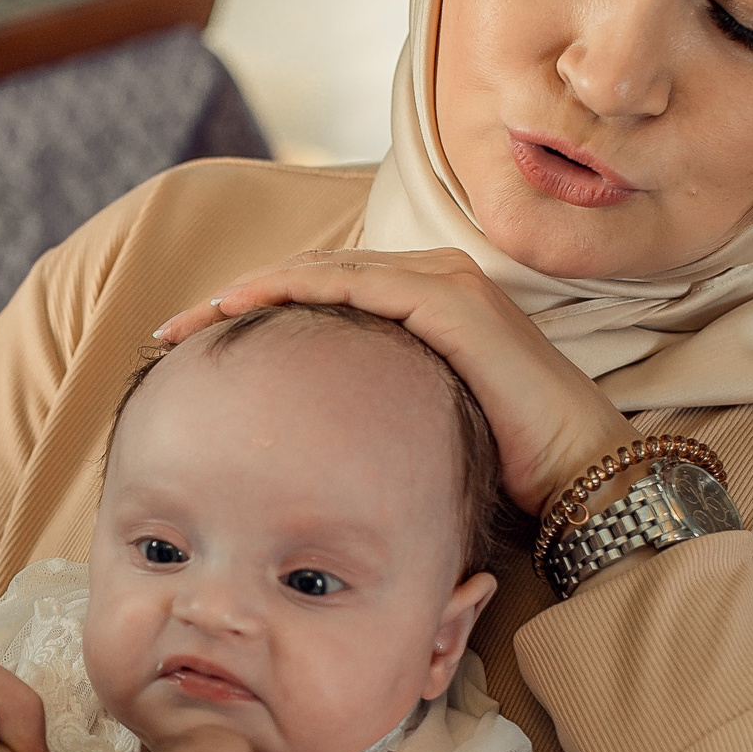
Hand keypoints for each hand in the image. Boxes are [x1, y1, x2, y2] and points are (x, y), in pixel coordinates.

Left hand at [155, 248, 640, 511]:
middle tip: (170, 331)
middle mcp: (436, 282)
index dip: (252, 314)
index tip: (189, 348)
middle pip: (310, 276)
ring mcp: (446, 285)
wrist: (582, 479)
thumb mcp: (417, 436)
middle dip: (234, 300)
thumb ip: (370, 420)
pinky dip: (292, 291)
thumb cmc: (506, 470)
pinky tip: (241, 311)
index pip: (320, 297)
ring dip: (249, 291)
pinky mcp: (453, 305)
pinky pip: (355, 284)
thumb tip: (303, 454)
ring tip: (191, 321)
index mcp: (426, 308)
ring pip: (322, 271)